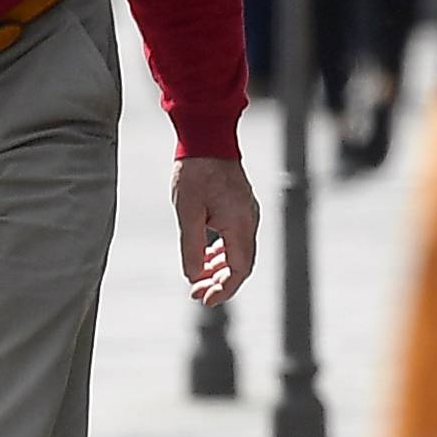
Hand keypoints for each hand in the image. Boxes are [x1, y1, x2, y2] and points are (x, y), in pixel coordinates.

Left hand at [173, 154, 258, 304]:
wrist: (207, 136)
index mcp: (240, 225)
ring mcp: (247, 212)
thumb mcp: (187, 212)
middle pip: (241, 264)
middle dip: (220, 282)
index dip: (223, 290)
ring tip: (198, 278)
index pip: (239, 270)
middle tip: (196, 293)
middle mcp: (249, 221)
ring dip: (220, 268)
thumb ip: (191, 247)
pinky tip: (207, 255)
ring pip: (239, 252)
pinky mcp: (241, 205)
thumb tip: (193, 276)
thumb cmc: (195, 171)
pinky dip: (223, 252)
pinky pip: (237, 238)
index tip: (203, 300)